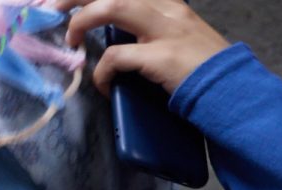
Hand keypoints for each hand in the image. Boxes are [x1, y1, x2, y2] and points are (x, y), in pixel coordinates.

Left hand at [55, 0, 229, 94]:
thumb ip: (146, 31)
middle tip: (51, 7)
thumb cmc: (199, 68)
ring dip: (82, 21)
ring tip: (70, 39)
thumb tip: (111, 40)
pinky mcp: (162, 56)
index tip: (64, 0)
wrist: (230, 88)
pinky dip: (101, 72)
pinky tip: (102, 85)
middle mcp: (166, 8)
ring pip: (113, 6)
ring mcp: (165, 29)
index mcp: (167, 3)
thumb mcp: (174, 37)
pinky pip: (116, 58)